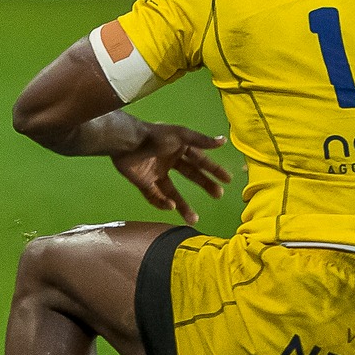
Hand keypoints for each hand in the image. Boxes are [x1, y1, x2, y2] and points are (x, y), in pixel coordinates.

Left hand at [111, 122, 229, 225]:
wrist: (127, 142)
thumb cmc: (155, 136)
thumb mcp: (181, 135)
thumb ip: (201, 140)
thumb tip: (223, 141)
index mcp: (179, 148)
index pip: (200, 160)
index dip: (213, 169)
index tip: (227, 180)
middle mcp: (169, 161)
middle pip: (190, 176)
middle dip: (204, 185)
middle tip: (218, 195)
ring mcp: (155, 173)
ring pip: (172, 192)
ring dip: (182, 205)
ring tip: (194, 219)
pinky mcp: (142, 182)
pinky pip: (154, 196)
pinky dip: (162, 202)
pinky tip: (170, 207)